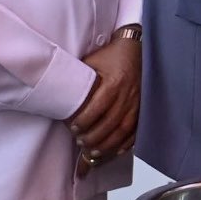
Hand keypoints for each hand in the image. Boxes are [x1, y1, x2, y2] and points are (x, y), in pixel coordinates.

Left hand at [70, 36, 139, 162]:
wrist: (136, 48)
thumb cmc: (111, 55)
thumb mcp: (92, 61)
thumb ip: (79, 78)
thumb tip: (57, 93)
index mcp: (115, 82)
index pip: (99, 106)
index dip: (85, 121)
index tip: (73, 128)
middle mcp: (128, 93)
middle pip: (112, 121)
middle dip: (95, 136)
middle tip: (81, 142)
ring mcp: (138, 101)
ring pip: (125, 128)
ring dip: (109, 143)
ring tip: (94, 151)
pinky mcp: (144, 106)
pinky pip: (137, 128)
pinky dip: (127, 142)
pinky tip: (116, 150)